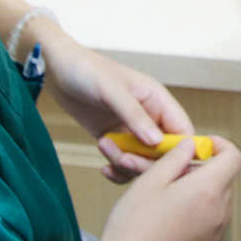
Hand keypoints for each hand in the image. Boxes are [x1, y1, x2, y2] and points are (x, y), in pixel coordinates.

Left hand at [40, 32, 193, 182]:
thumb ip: (135, 115)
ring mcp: (132, 131)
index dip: (180, 153)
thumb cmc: (87, 70)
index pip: (183, 133)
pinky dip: (117, 171)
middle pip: (165, 154)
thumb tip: (157, 142)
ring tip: (104, 147)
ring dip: (126, 165)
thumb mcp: (112, 90)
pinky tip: (104, 167)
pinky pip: (125, 164)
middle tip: (123, 159)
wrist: (57, 69)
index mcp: (159, 101)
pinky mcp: (115, 140)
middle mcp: (151, 118)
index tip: (165, 166)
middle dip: (146, 162)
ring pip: (143, 162)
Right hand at [92, 136, 240, 240]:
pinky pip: (209, 227)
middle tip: (170, 177)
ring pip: (216, 204)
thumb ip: (176, 157)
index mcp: (208, 190)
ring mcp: (216, 237)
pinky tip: (168, 227)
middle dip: (202, 173)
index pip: (234, 157)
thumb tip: (191, 145)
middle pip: (223, 181)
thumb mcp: (150, 180)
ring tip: (166, 204)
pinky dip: (195, 219)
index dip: (220, 146)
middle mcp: (220, 213)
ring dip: (199, 196)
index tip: (199, 148)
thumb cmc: (133, 225)